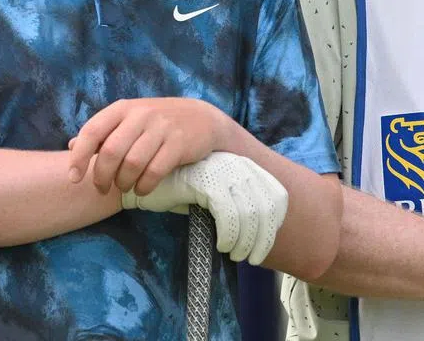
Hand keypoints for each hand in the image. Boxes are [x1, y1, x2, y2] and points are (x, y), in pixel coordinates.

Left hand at [68, 98, 228, 194]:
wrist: (202, 118)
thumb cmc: (157, 122)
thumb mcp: (128, 120)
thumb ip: (102, 132)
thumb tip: (70, 145)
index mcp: (122, 108)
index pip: (92, 131)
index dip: (79, 156)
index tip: (74, 177)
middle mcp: (140, 115)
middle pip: (111, 152)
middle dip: (102, 176)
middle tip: (102, 188)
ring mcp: (161, 128)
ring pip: (132, 164)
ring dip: (124, 183)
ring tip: (124, 188)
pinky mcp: (179, 143)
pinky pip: (155, 171)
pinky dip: (144, 186)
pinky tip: (141, 189)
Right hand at [121, 151, 288, 264]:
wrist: (146, 180)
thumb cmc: (183, 192)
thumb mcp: (216, 196)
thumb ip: (238, 206)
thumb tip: (259, 234)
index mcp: (245, 166)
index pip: (277, 194)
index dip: (275, 223)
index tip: (265, 244)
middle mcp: (238, 165)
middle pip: (267, 206)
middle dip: (263, 239)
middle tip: (251, 259)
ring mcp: (223, 170)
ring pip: (249, 213)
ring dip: (245, 241)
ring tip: (233, 254)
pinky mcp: (206, 180)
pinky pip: (228, 214)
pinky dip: (229, 235)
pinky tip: (221, 245)